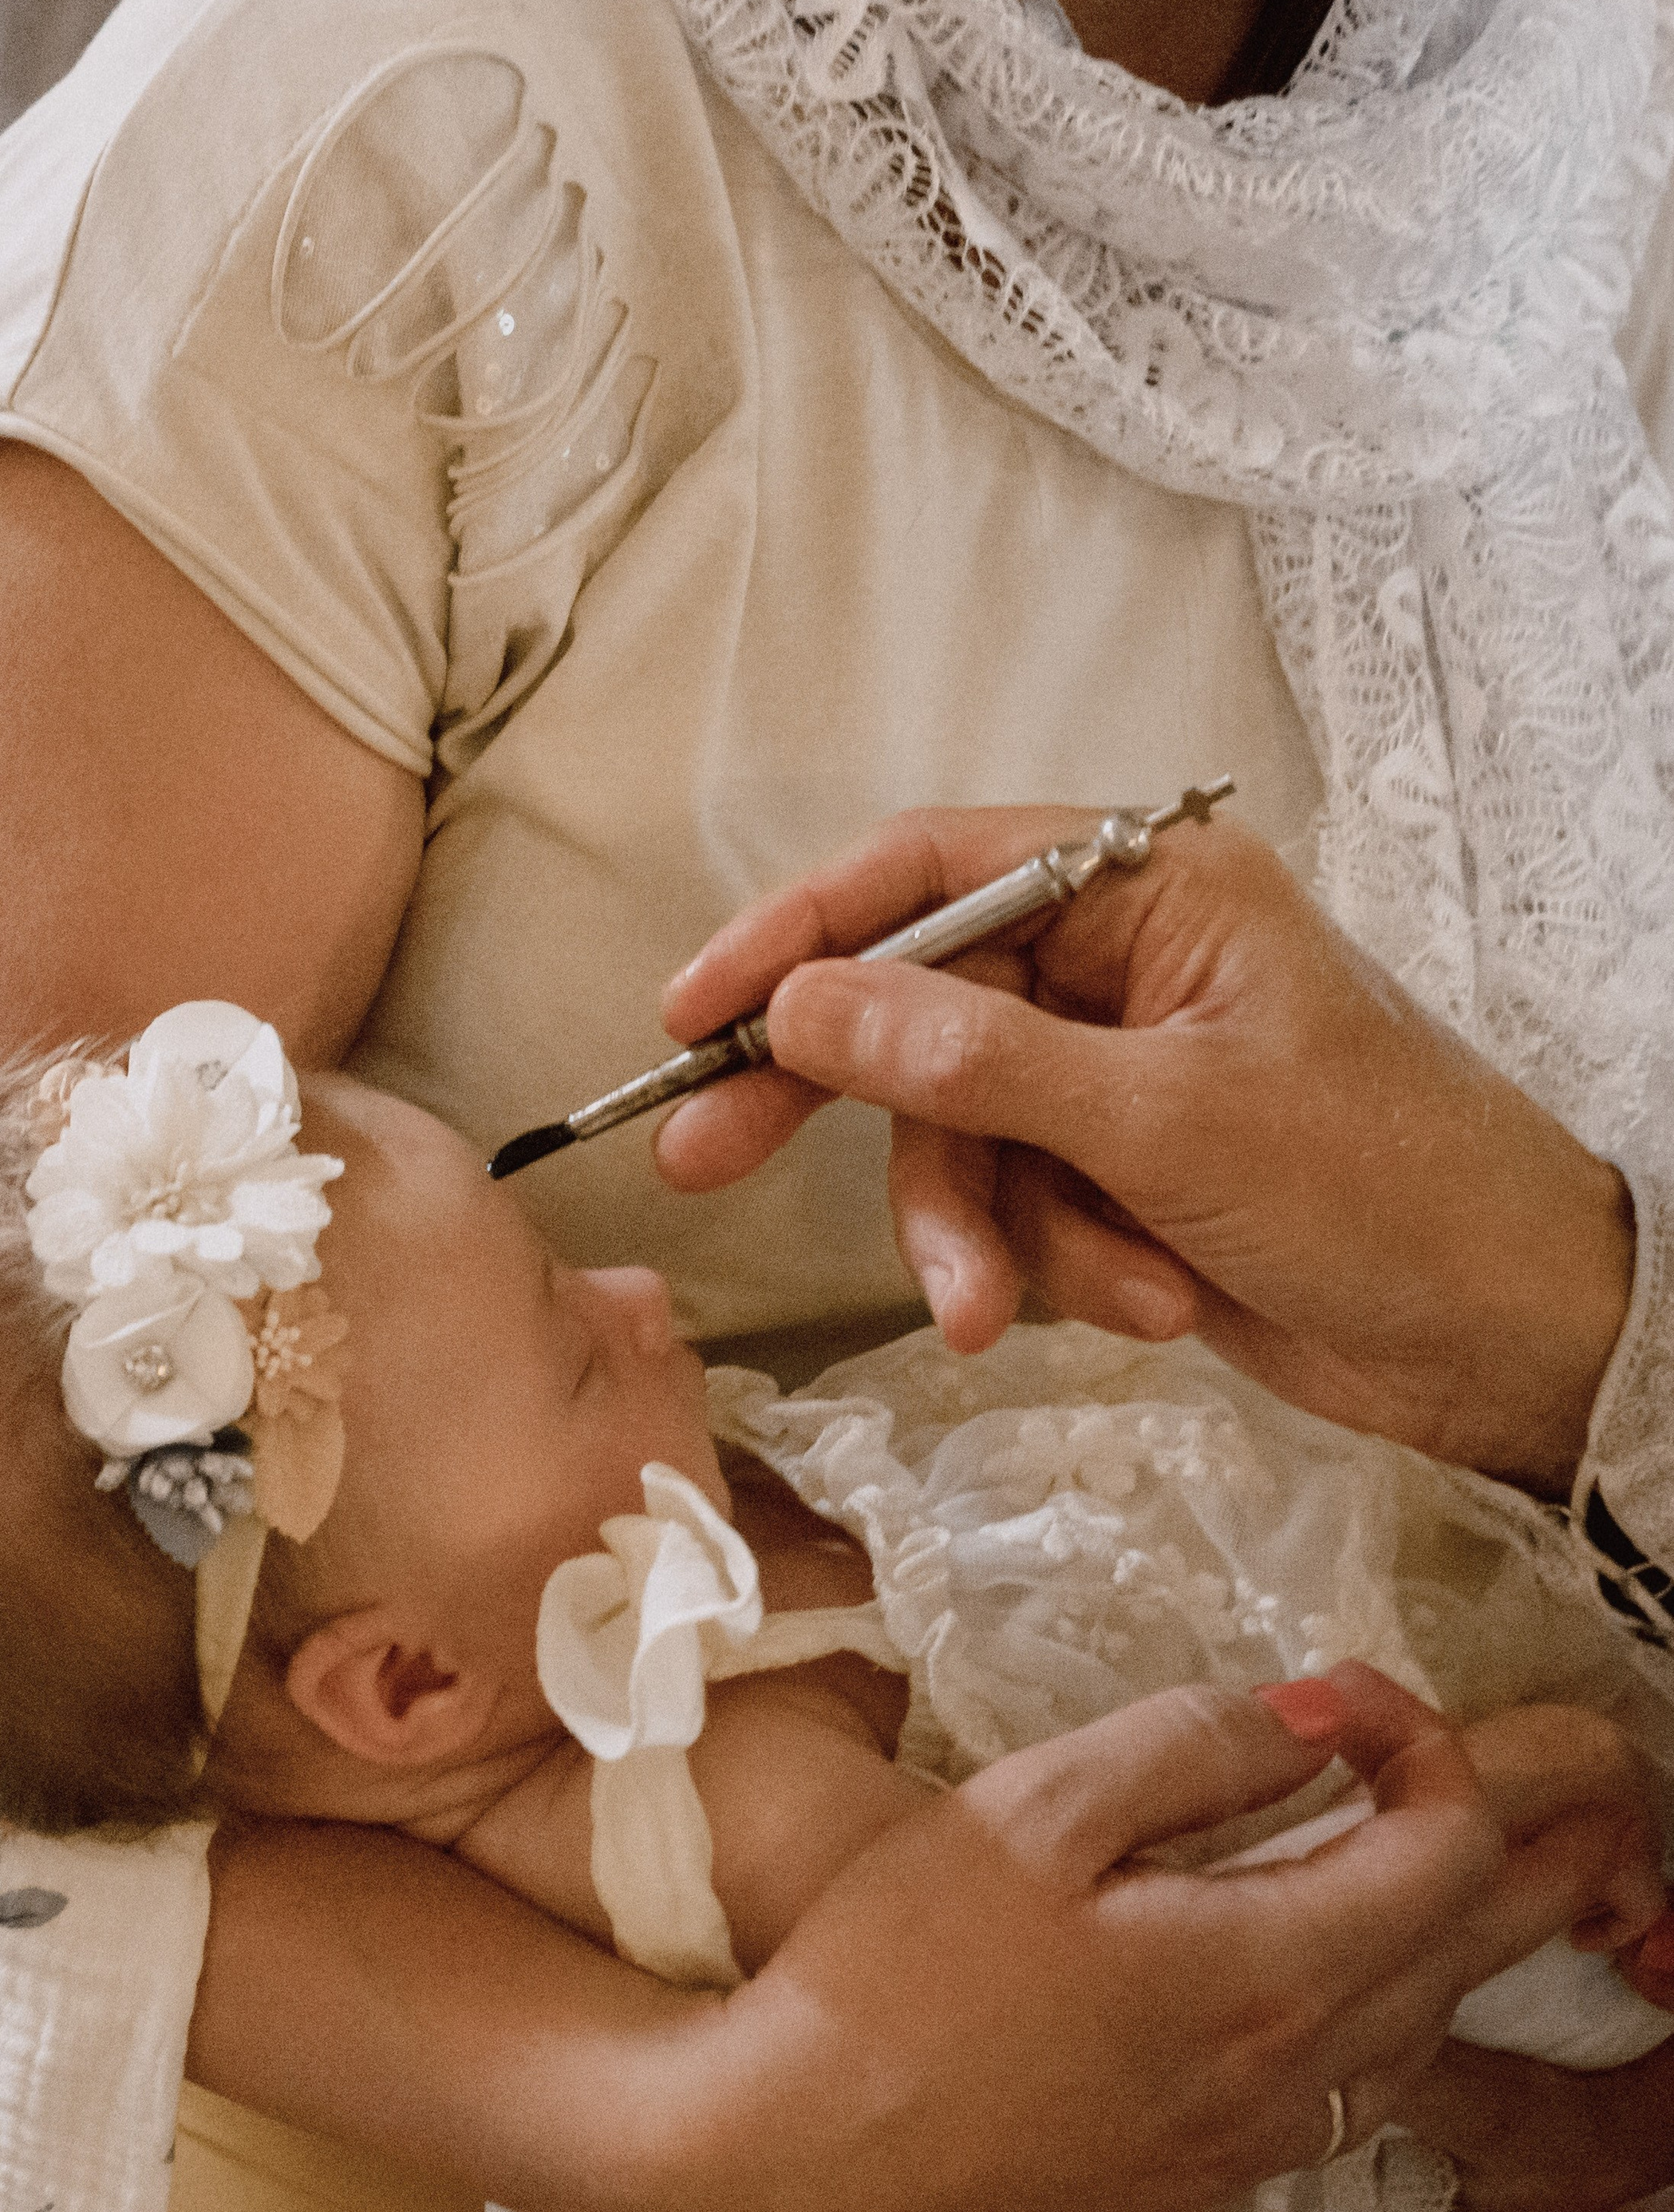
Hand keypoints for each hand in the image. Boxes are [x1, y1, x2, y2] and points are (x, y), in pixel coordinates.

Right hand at [192, 1663, 1657, 2211]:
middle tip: (1544, 1753)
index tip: (1343, 1689)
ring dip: (1465, 1922)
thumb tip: (1323, 1713)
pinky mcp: (1203, 2174)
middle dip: (1522, 1832)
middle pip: (1472, 1944)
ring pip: (1426, 2022)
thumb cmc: (899, 1967)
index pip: (1449, 1847)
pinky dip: (1395, 1998)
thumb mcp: (1035, 1812)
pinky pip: (1361, 2082)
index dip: (1432, 1742)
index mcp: (1271, 1973)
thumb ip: (1197, 1749)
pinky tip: (1348, 1961)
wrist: (801, 2154)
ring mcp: (1255, 2140)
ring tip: (1472, 1844)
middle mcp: (1298, 2075)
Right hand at [657, 810, 1632, 1495]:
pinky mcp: (1120, 1176)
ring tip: (1020, 1310)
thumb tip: (811, 1006)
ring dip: (986, 1233)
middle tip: (704, 1156)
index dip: (796, 933)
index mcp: (1149, 889)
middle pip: (914, 1011)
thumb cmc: (1391, 1188)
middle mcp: (1120, 965)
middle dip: (840, 1105)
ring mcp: (1116, 1075)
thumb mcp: (1166, 1119)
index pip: (927, 871)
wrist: (1513, 1340)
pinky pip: (1016, 1211)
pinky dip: (1057, 1267)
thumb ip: (975, 1061)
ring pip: (956, 1138)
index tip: (697, 1008)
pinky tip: (1152, 1299)